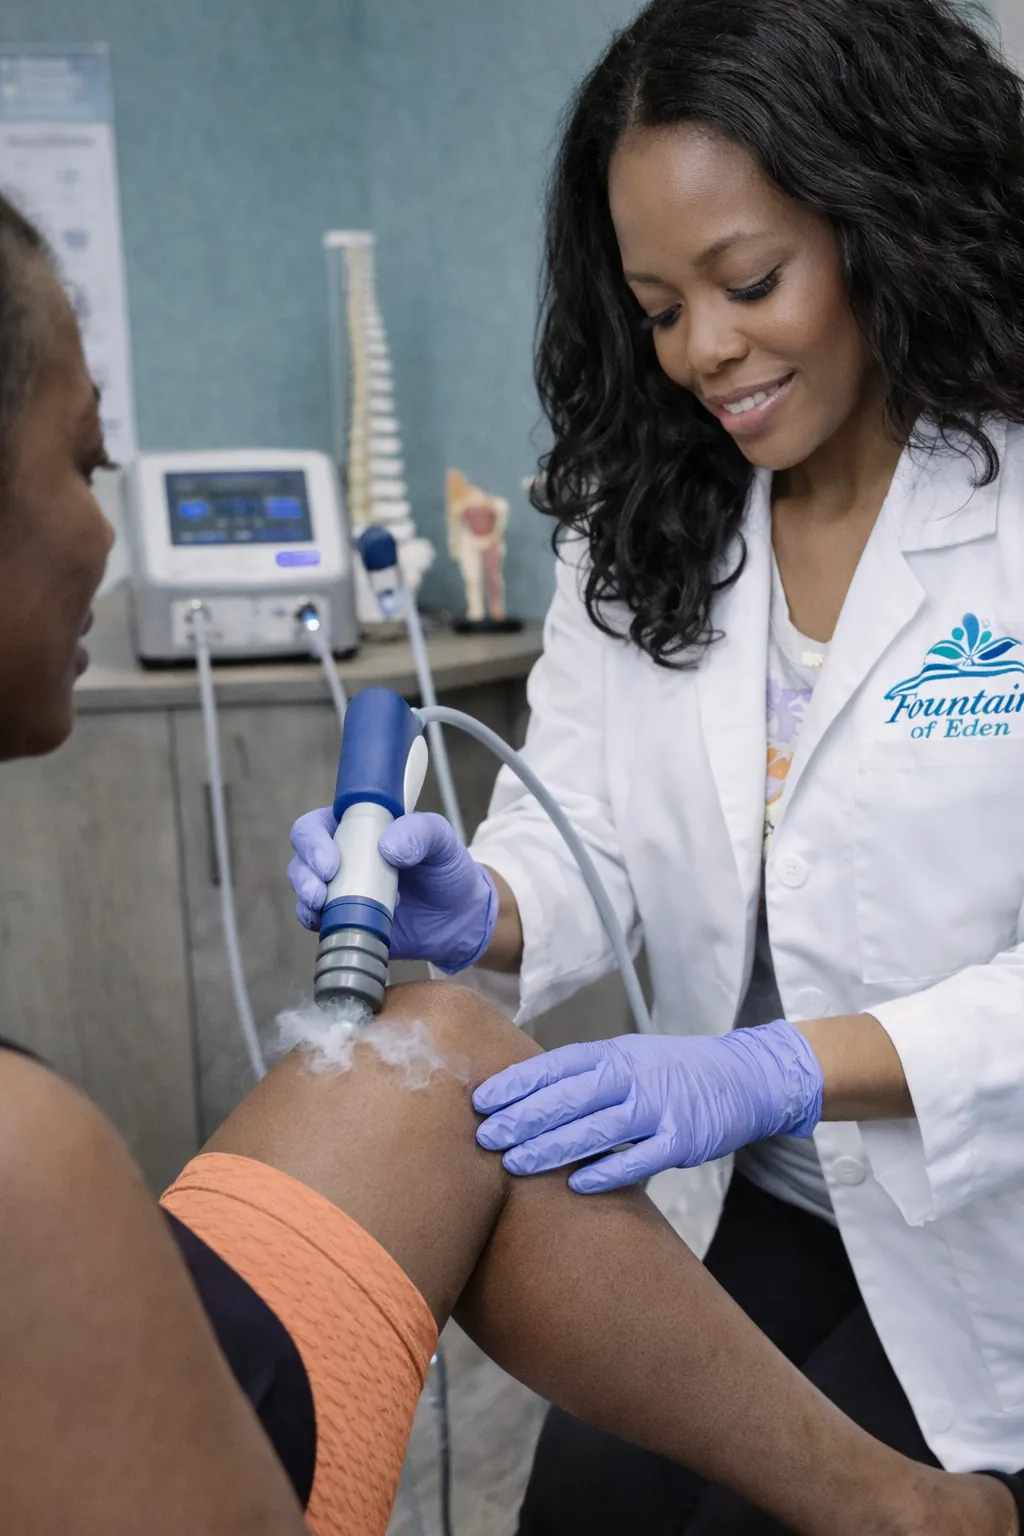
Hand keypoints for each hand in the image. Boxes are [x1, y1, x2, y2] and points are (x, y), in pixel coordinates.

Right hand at [288, 807, 497, 972]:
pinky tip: (337, 924)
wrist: (460, 918)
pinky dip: (319, 923)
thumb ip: (421, 832)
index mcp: (357, 827)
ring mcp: (340, 891)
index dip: (313, 840)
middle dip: (305, 874)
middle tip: (322, 891)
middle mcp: (342, 857)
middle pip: (302, 858)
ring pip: (304, 890)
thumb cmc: (447, 868)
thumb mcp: (442, 840)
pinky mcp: (344, 921)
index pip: (317, 825)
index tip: (330, 861)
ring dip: (308, 900)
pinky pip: (318, 922)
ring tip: (328, 909)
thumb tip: (388, 848)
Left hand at [472, 1020, 823, 1192]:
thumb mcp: (627, 1058)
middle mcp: (633, 1076)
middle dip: (523, 1117)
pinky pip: (639, 1158)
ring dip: (551, 1146)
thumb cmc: (672, 1071)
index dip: (518, 1083)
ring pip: (597, 1128)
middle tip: (484, 1137)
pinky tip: (577, 1183)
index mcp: (614, 1054)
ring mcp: (659, 1108)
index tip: (481, 1100)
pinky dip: (608, 1171)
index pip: (557, 1065)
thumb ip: (583, 1075)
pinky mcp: (682, 1139)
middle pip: (569, 1097)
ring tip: (514, 1163)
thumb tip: (523, 1094)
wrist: (744, 1077)